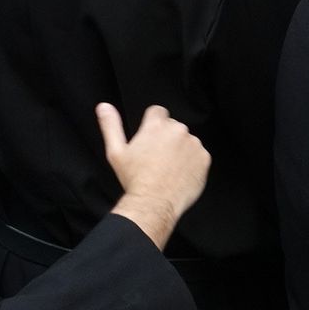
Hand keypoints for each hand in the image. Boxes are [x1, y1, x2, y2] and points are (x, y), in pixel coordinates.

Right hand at [96, 103, 209, 248]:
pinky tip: (178, 173)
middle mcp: (177, 131)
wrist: (154, 203)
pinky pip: (198, 154)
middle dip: (166, 137)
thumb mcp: (116, 152)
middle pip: (172, 126)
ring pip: (186, 140)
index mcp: (156, 127)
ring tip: (167, 167)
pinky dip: (190, 161)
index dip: (152, 124)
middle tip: (156, 157)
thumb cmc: (134, 178)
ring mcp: (193, 144)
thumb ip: (111, 126)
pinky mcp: (204, 158)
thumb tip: (104, 106)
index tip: (149, 138)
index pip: (158, 111)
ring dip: (179, 149)